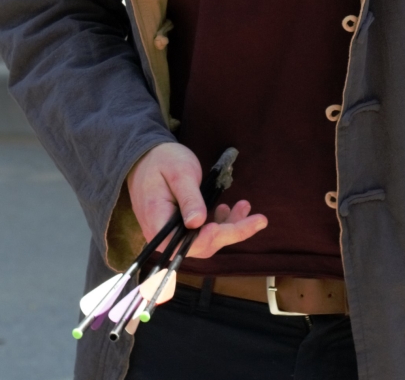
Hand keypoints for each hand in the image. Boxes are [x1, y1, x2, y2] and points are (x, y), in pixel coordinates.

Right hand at [126, 142, 266, 299]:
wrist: (146, 157)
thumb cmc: (161, 160)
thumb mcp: (178, 173)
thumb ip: (189, 198)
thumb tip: (198, 223)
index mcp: (157, 223)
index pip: (184, 245)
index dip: (209, 239)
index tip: (225, 226)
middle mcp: (164, 236)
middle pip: (201, 246)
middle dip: (231, 233)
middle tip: (258, 219)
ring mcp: (172, 234)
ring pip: (205, 240)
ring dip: (230, 228)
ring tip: (245, 206)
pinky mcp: (180, 228)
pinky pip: (202, 233)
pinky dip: (221, 223)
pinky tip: (228, 209)